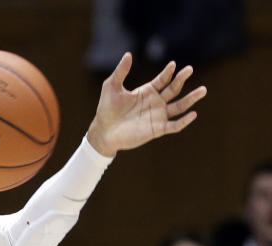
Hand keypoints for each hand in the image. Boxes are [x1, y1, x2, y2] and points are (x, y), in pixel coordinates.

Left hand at [86, 53, 206, 156]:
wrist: (103, 132)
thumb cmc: (106, 110)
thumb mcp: (111, 87)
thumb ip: (121, 72)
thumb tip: (129, 54)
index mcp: (147, 91)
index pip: (163, 80)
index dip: (168, 72)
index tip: (173, 65)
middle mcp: (155, 102)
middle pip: (174, 89)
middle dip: (182, 79)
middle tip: (189, 70)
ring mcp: (158, 116)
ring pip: (179, 106)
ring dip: (191, 98)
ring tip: (203, 90)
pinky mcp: (157, 129)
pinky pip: (174, 125)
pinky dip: (184, 121)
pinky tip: (193, 114)